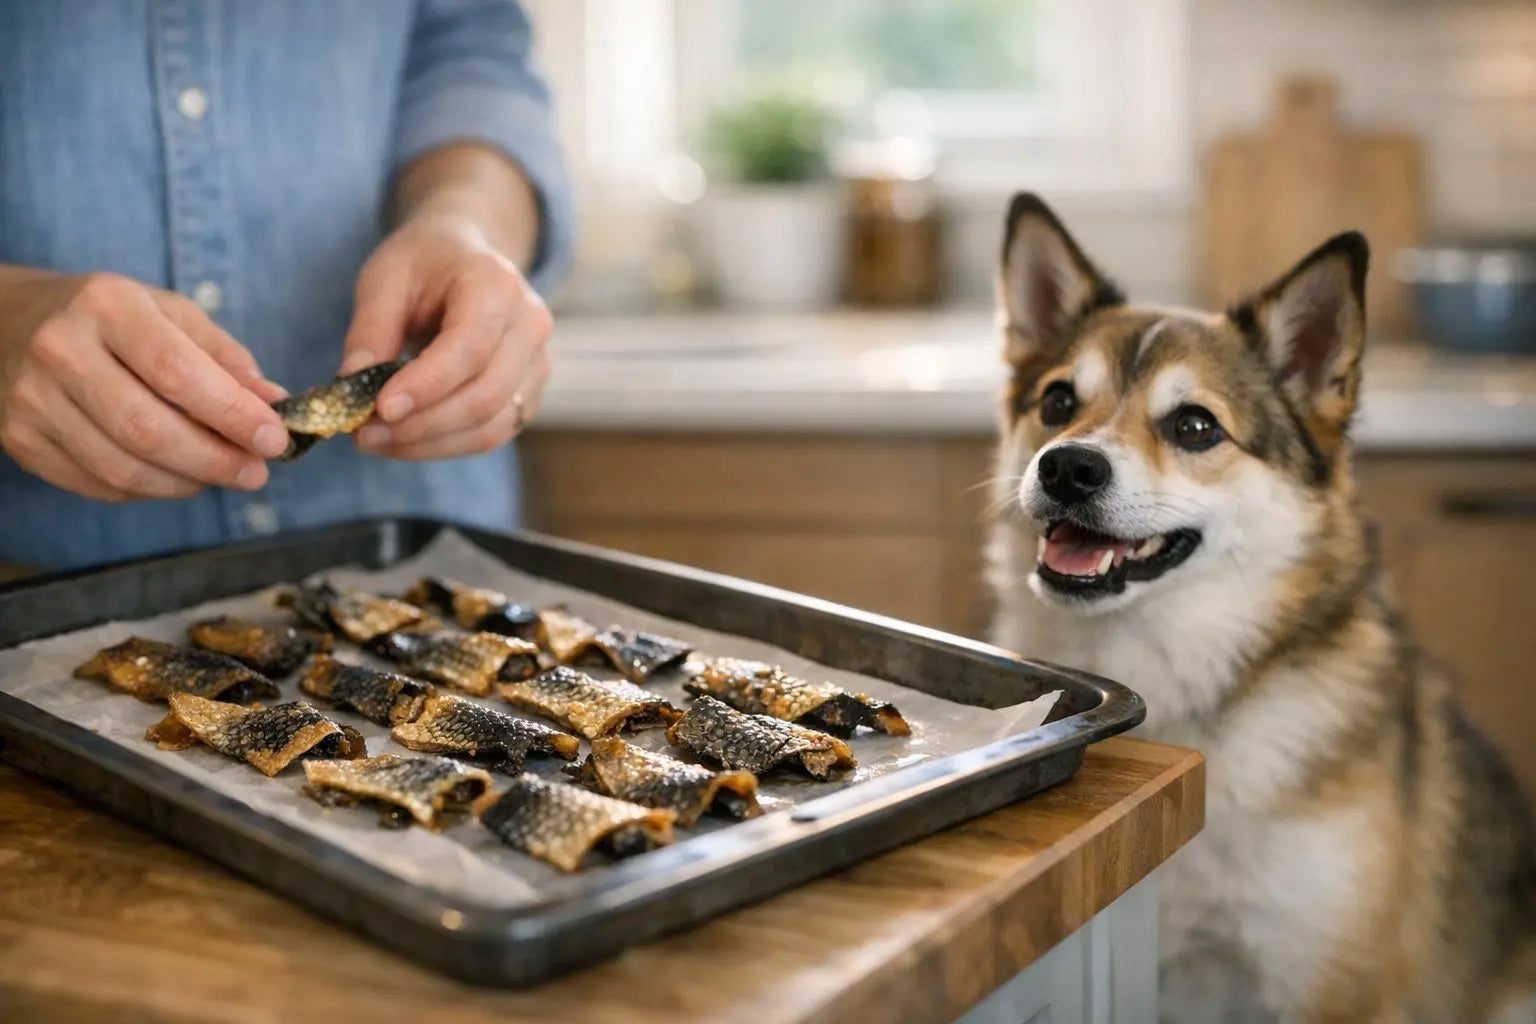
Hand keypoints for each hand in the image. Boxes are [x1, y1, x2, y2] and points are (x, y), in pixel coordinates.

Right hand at [0, 270, 289, 502]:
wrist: (7, 322)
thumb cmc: (108, 317)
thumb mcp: (168, 312)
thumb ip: (223, 357)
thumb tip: (273, 402)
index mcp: (106, 306)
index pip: (177, 371)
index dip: (232, 414)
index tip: (275, 439)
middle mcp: (61, 350)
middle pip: (148, 429)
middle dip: (215, 461)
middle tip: (256, 472)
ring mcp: (33, 400)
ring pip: (123, 469)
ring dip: (187, 483)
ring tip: (223, 475)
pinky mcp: (20, 440)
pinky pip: (98, 485)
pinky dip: (150, 490)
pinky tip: (176, 476)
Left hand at [339, 212, 551, 460]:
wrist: (465, 260)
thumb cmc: (424, 265)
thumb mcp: (385, 279)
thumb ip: (370, 331)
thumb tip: (350, 389)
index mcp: (496, 284)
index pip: (471, 348)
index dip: (427, 385)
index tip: (379, 409)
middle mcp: (529, 325)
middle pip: (485, 396)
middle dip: (421, 425)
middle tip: (364, 433)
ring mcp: (536, 364)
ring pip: (490, 426)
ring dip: (428, 443)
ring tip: (376, 440)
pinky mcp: (527, 394)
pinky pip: (490, 434)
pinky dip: (443, 445)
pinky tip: (404, 439)